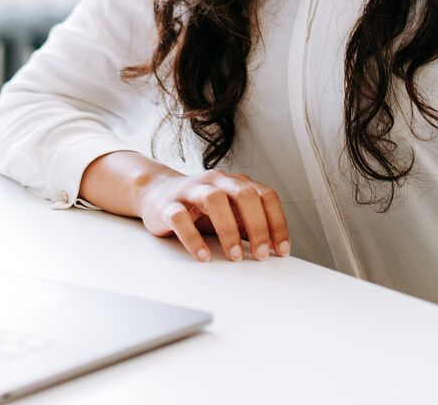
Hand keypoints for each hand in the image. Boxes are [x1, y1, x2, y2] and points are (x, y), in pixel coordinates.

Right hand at [134, 168, 289, 263]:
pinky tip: (204, 256)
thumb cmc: (199, 207)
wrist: (156, 193)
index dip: (277, 223)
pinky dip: (194, 239)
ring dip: (229, 230)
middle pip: (244, 194)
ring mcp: (191, 190)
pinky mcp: (168, 205)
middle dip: (257, 226)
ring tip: (235, 256)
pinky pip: (181, 218)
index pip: (265, 196)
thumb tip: (272, 248)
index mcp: (235, 182)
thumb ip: (249, 225)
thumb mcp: (229, 212)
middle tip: (260, 255)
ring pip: (214, 200)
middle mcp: (216, 181)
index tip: (281, 250)